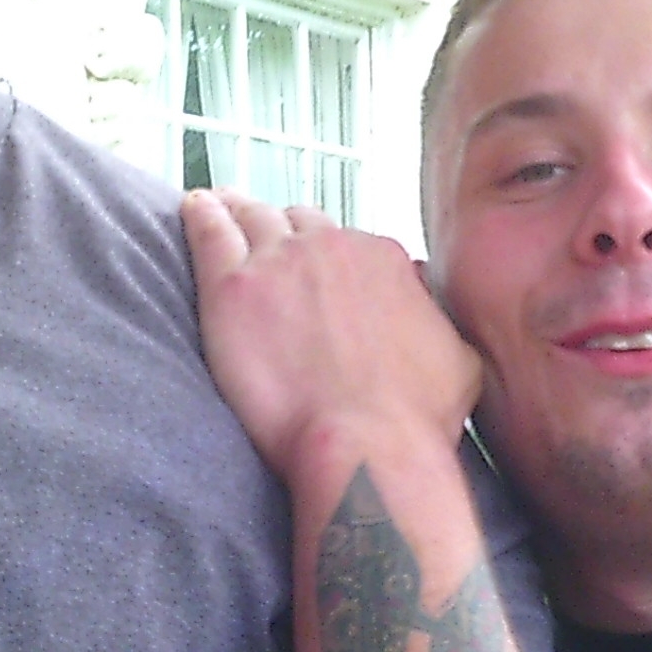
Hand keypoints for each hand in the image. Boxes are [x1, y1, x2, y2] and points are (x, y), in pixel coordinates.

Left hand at [180, 191, 483, 474]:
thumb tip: (424, 293)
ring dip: (236, 209)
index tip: (311, 265)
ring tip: (219, 206)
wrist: (365, 446)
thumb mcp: (458, 359)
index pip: (343, 238)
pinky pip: (209, 231)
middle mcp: (332, 246)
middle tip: (259, 229)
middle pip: (296, 221)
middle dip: (280, 226)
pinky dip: (200, 214)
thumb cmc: (415, 419)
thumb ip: (437, 318)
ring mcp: (280, 261)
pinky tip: (192, 207)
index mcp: (382, 258)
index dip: (324, 253)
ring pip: (252, 216)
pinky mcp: (232, 287)